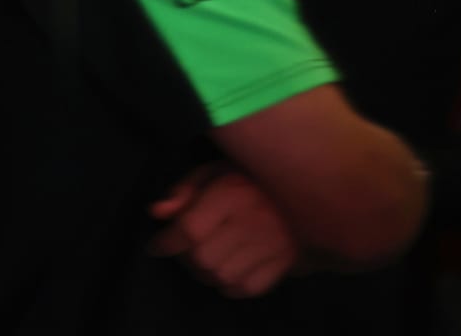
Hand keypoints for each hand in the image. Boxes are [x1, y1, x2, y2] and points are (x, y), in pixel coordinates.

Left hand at [150, 162, 298, 297]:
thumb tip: (157, 212)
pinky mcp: (284, 262)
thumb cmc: (248, 178)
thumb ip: (184, 191)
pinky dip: (229, 285)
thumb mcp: (213, 172)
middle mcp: (253, 222)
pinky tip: (225, 268)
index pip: (191, 229)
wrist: (304, 190)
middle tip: (182, 250)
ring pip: (223, 276)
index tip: (155, 246)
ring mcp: (272, 246)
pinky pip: (248, 288)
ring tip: (202, 258)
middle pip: (204, 258)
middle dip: (184, 258)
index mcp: (232, 193)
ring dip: (204, 272)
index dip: (166, 242)